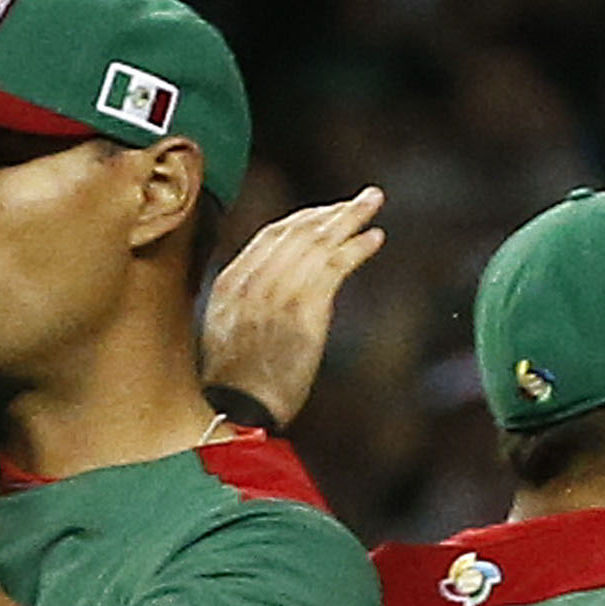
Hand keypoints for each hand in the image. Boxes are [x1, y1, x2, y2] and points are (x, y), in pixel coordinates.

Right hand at [199, 186, 386, 426]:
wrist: (236, 409)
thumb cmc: (235, 384)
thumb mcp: (228, 333)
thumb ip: (248, 304)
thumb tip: (272, 297)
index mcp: (231, 281)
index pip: (272, 234)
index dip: (306, 219)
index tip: (330, 212)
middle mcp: (252, 278)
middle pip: (297, 229)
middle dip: (333, 210)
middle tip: (365, 196)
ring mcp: (276, 291)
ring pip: (317, 242)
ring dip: (350, 219)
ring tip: (374, 203)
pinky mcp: (303, 309)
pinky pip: (334, 267)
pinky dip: (357, 248)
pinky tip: (376, 238)